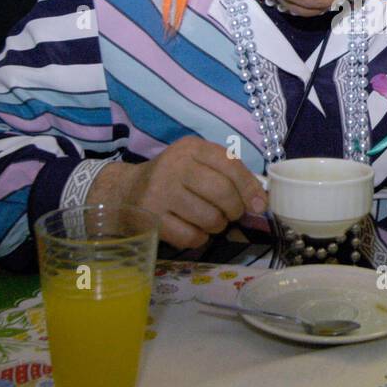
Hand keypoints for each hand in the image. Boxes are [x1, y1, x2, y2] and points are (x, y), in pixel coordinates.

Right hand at [88, 138, 267, 249]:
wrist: (126, 192)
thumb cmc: (173, 179)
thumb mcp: (198, 165)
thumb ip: (229, 176)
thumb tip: (261, 202)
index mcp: (190, 148)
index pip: (230, 164)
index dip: (250, 187)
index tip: (258, 205)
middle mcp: (174, 166)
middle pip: (222, 192)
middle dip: (235, 209)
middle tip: (231, 214)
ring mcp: (160, 193)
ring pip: (209, 218)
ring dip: (217, 225)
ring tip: (209, 220)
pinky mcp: (151, 219)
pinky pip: (191, 236)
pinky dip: (199, 238)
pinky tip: (193, 230)